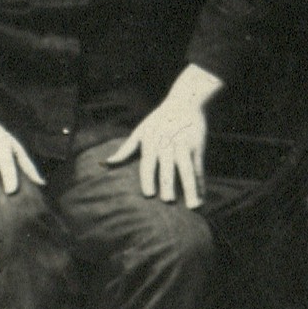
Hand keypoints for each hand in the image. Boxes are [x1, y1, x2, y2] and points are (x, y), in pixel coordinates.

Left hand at [108, 64, 222, 206]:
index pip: (149, 163)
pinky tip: (202, 196)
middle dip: (168, 184)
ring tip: (193, 207)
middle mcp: (168, 145)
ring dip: (190, 189)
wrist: (185, 101)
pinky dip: (201, 183)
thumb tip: (105, 164)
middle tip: (169, 201)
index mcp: (151, 142)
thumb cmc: (159, 120)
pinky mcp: (198, 147)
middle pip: (168, 168)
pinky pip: (199, 168)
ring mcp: (184, 146)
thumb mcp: (141, 131)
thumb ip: (125, 149)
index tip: (149, 195)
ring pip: (187, 170)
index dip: (148, 179)